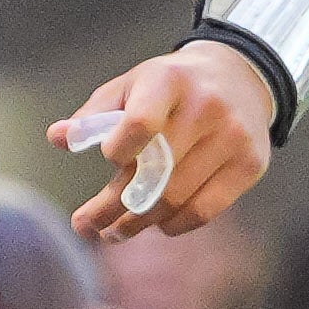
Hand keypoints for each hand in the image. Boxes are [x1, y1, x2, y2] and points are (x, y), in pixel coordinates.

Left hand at [54, 44, 278, 242]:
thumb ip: (95, 114)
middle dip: (112, 207)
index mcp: (169, 81)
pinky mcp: (251, 165)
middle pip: (154, 174)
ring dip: (137, 223)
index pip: (141, 123)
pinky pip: (203, 212)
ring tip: (113, 232)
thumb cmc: (172, 87)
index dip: (118, 150)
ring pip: (175, 199)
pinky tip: (155, 225)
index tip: (108, 159)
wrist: (240, 76)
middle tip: (86, 226)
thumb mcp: (132, 85)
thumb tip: (58, 138)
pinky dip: (173, 225)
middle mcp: (206, 107)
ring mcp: (233, 137)